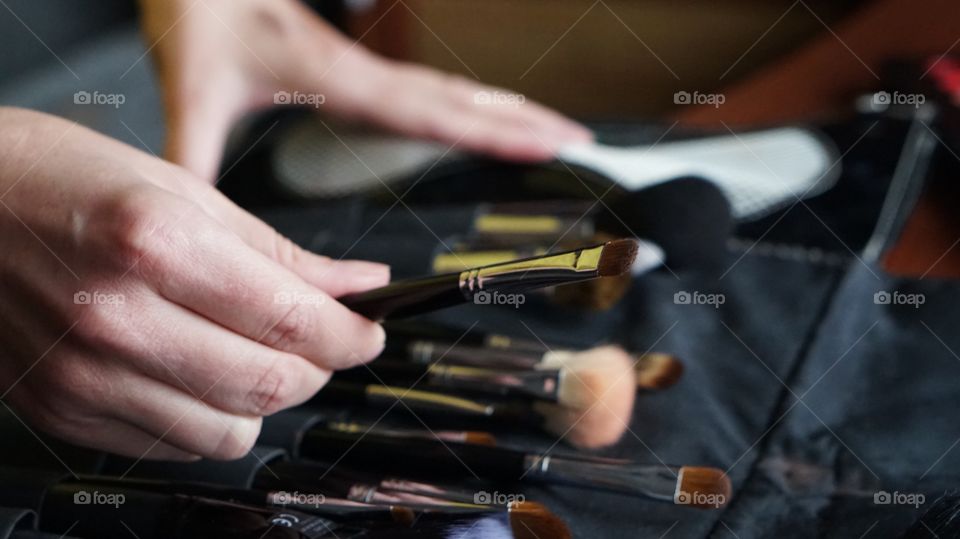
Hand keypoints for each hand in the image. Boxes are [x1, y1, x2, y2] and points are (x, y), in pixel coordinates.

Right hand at [0, 108, 386, 459]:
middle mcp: (117, 319)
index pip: (291, 321)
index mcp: (157, 245)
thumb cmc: (59, 181)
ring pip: (228, 434)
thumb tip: (356, 286)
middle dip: (318, 368)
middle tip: (321, 340)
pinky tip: (192, 368)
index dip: (351, 335)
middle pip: (269, 386)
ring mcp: (85, 375)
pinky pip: (172, 444)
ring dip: (262, 400)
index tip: (369, 331)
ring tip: (248, 352)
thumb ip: (278, 252)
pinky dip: (204, 415)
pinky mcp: (64, 410)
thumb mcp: (180, 191)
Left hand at [139, 0, 592, 181]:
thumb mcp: (195, 88)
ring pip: (450, 88)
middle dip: (523, 119)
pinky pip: (426, 86)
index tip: (552, 140)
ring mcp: (363, 62)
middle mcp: (364, 69)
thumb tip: (191, 220)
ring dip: (502, 106)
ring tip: (550, 125)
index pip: (436, 110)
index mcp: (341, 78)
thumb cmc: (199, 12)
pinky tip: (477, 108)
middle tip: (579, 138)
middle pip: (462, 98)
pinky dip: (465, 99)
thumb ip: (193, 153)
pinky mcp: (351, 62)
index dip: (497, 129)